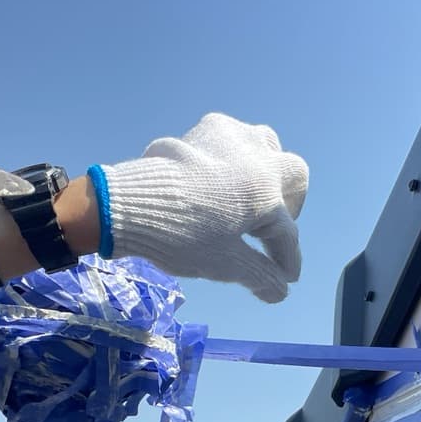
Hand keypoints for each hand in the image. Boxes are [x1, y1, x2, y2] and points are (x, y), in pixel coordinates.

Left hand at [94, 113, 308, 303]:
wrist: (127, 204)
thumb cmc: (182, 237)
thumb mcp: (226, 264)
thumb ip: (261, 277)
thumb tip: (281, 292)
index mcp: (265, 191)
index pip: (286, 231)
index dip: (287, 258)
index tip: (284, 278)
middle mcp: (257, 157)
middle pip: (293, 176)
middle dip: (291, 205)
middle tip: (271, 229)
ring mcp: (230, 137)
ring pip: (266, 147)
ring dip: (266, 172)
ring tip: (249, 197)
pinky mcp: (204, 130)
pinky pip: (232, 141)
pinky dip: (234, 161)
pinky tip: (218, 180)